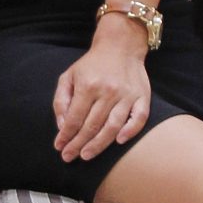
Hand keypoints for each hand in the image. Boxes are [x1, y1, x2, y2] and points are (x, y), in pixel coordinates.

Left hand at [52, 17, 150, 161]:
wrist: (120, 45)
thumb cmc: (91, 64)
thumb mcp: (69, 76)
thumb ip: (61, 100)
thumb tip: (62, 125)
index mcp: (88, 85)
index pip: (74, 118)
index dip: (66, 135)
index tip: (59, 147)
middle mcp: (108, 91)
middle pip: (92, 125)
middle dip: (78, 144)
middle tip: (69, 157)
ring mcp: (127, 95)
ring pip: (112, 126)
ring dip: (99, 144)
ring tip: (87, 155)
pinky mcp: (142, 96)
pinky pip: (139, 118)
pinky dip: (130, 131)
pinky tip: (119, 141)